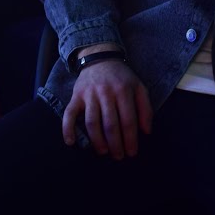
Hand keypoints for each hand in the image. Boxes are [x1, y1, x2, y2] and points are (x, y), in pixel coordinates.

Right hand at [61, 45, 152, 159]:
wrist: (100, 58)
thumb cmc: (122, 77)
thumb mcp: (139, 87)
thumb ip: (145, 108)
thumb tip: (147, 131)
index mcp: (124, 91)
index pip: (128, 120)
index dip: (130, 139)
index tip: (132, 152)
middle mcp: (106, 93)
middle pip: (110, 124)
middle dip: (115, 144)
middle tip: (118, 157)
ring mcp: (89, 95)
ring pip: (91, 122)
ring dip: (97, 140)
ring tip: (102, 152)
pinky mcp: (76, 96)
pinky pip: (69, 114)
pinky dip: (68, 129)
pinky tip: (71, 142)